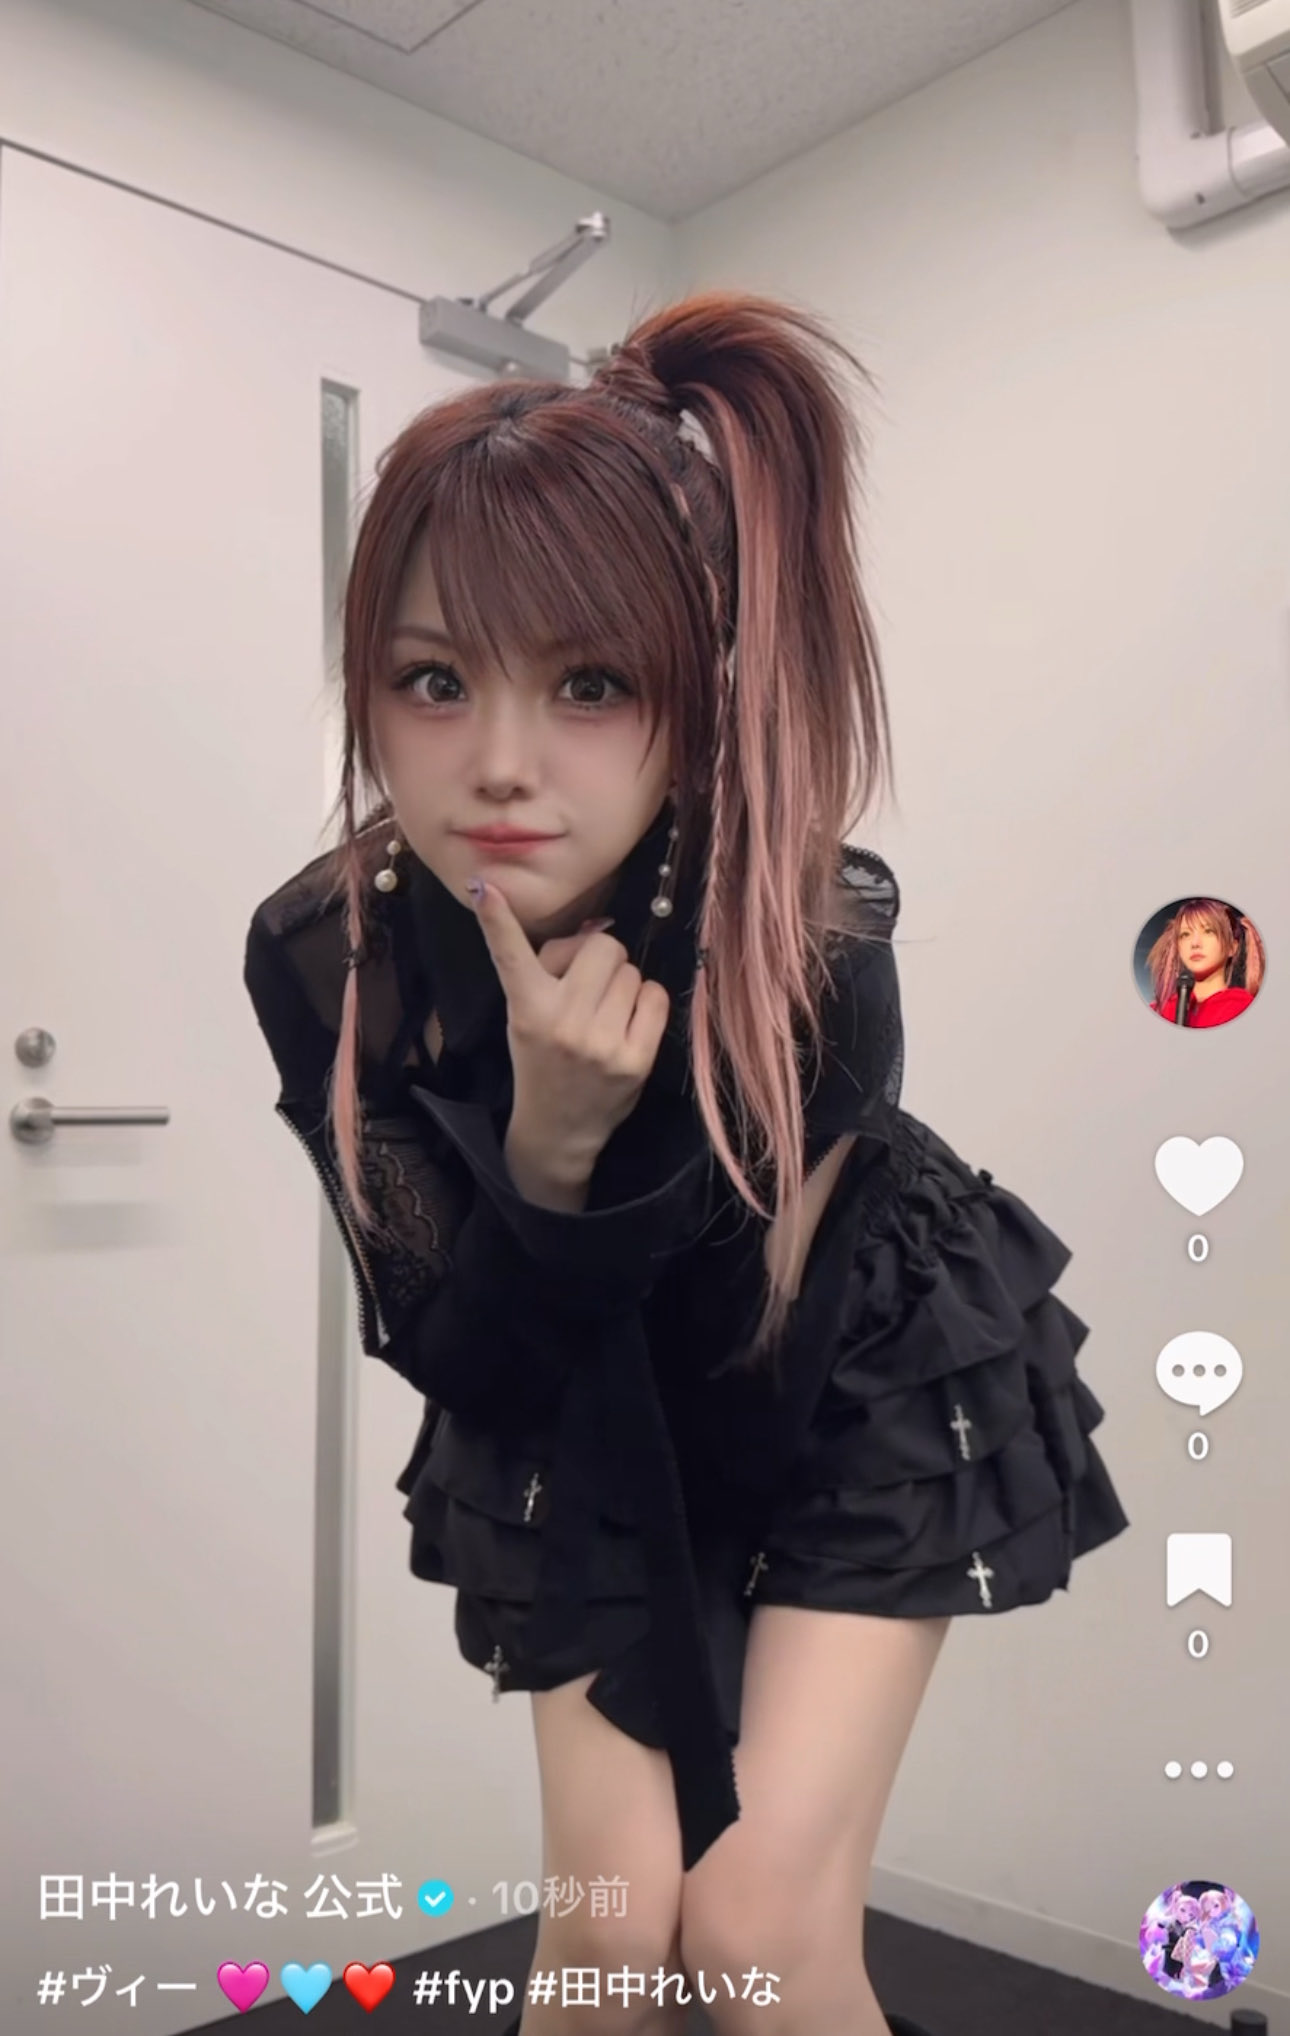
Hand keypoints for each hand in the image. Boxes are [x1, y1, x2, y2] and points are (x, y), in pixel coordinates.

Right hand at [470, 879, 670, 1175]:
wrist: (557, 1129)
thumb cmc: (543, 1060)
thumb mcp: (528, 1016)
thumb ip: (552, 971)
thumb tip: (599, 929)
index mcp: (527, 1008)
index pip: (510, 956)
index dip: (495, 919)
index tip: (483, 885)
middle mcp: (562, 1023)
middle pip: (603, 946)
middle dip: (601, 957)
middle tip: (591, 983)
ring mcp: (600, 1043)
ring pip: (632, 971)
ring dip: (623, 983)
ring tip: (606, 1012)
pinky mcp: (634, 1060)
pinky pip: (655, 996)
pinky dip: (646, 1002)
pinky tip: (628, 1023)